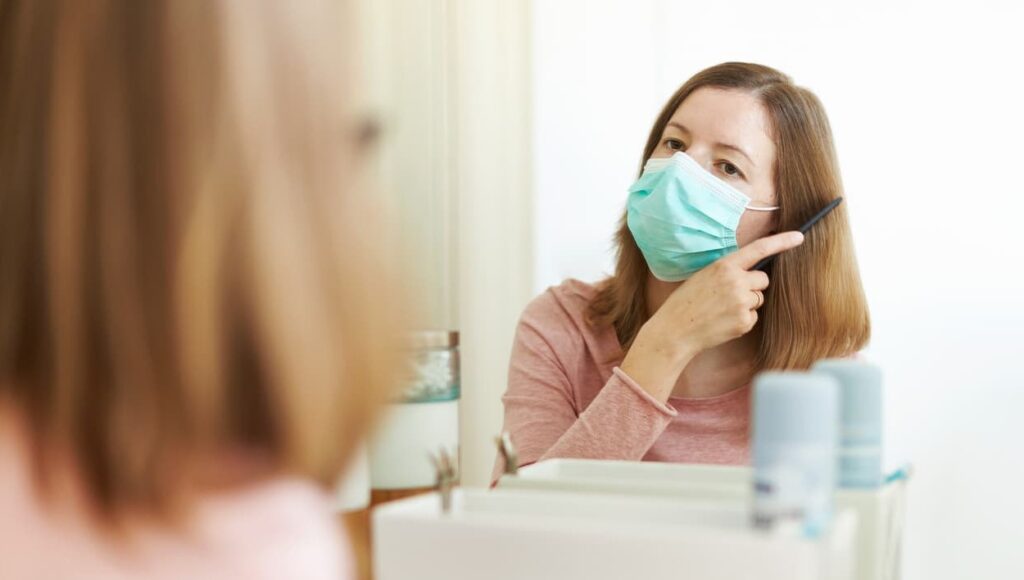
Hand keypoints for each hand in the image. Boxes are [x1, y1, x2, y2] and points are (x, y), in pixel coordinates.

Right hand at [619, 231, 804, 401]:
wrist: (675, 330)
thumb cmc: (686, 302)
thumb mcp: (704, 276)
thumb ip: (728, 271)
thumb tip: (752, 274)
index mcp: (724, 266)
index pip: (759, 249)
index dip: (781, 242)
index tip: (799, 237)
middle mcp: (736, 282)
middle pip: (763, 280)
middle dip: (753, 286)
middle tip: (729, 295)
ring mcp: (742, 303)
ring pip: (758, 299)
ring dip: (746, 304)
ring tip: (721, 310)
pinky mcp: (745, 322)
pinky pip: (753, 316)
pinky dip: (742, 320)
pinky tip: (723, 322)